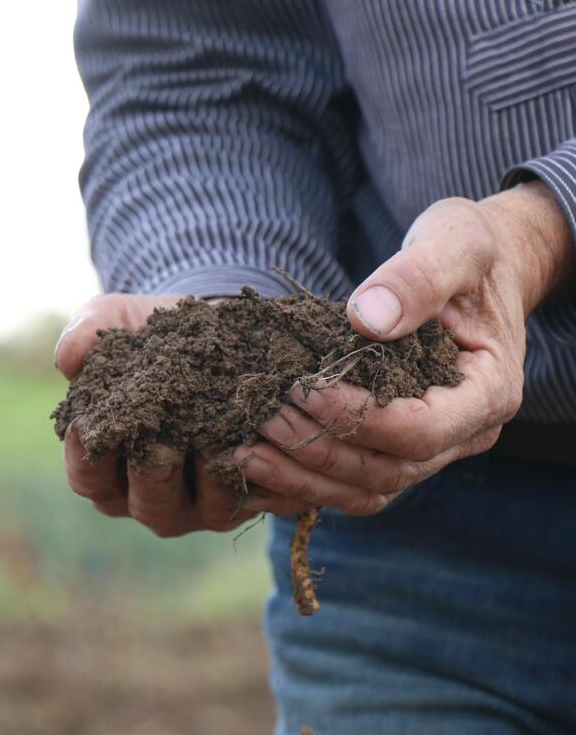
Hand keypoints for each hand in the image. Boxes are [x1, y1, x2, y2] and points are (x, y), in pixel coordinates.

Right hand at [54, 293, 269, 536]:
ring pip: (196, 511)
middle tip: (159, 446)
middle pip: (144, 503)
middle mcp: (149, 495)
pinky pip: (243, 501)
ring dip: (203, 482)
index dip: (86, 456)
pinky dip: (247, 476)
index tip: (92, 427)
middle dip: (150, 476)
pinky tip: (250, 445)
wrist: (219, 330)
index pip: (88, 477)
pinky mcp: (241, 498)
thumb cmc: (154, 336)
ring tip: (211, 445)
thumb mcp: (118, 321)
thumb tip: (67, 360)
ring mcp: (197, 504)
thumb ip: (88, 333)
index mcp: (109, 467)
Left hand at [235, 183, 575, 516]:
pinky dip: (305, 482)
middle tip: (263, 417)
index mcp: (488, 393)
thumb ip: (419, 278)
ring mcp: (433, 448)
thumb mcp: (456, 244)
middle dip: (319, 451)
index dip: (358, 418)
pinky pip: (352, 484)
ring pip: (367, 490)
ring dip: (304, 478)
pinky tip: (259, 462)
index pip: (421, 431)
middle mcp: (465, 434)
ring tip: (247, 452)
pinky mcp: (398, 446)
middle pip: (388, 471)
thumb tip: (366, 321)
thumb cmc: (472, 252)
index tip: (305, 390)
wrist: (482, 272)